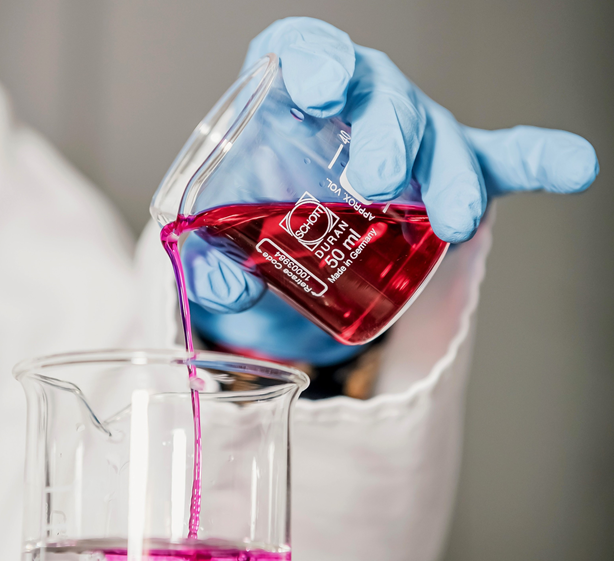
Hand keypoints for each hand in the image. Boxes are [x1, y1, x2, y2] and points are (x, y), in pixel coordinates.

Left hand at [187, 17, 597, 363]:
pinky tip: (572, 169)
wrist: (287, 259)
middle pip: (379, 94)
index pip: (302, 53)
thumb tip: (225, 285)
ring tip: (450, 221)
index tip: (322, 89)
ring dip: (450, 171)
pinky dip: (533, 162)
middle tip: (382, 180)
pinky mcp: (443, 175)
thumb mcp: (219, 249)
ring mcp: (405, 138)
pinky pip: (495, 159)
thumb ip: (211, 267)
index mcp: (286, 102)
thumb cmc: (250, 231)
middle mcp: (352, 107)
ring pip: (436, 131)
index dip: (315, 59)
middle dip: (388, 132)